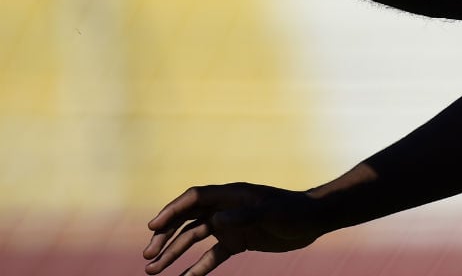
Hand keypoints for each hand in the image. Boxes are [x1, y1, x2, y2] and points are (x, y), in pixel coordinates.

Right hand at [143, 182, 324, 274]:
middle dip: (165, 236)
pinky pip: (210, 256)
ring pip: (193, 238)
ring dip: (173, 253)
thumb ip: (244, 216)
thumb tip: (216, 220)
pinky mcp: (237, 242)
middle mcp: (225, 208)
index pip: (193, 199)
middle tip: (148, 256)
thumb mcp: (270, 213)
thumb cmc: (293, 211)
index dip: (171, 211)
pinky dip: (196, 268)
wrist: (313, 220)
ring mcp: (230, 225)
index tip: (152, 227)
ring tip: (152, 271)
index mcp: (230, 195)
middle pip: (186, 219)